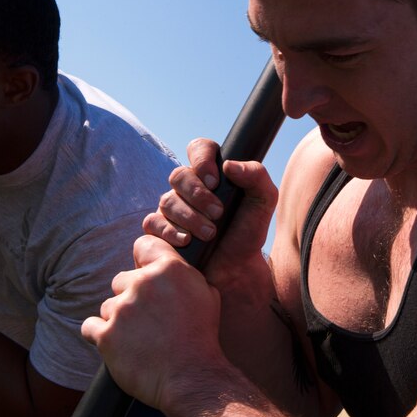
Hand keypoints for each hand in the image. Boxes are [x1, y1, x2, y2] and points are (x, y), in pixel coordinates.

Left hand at [81, 236, 224, 410]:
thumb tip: (172, 267)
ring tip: (139, 337)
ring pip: (108, 306)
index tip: (145, 272)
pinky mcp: (105, 335)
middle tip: (148, 317)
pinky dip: (101, 335)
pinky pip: (91, 326)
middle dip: (131, 296)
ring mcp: (121, 309)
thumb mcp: (206, 294)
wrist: (190, 376)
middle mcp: (143, 283)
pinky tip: (121, 345)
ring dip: (119, 319)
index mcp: (169, 269)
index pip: (143, 245)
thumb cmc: (201, 336)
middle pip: (122, 279)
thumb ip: (185, 275)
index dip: (143, 259)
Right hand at [143, 138, 278, 268]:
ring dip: (190, 217)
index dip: (202, 159)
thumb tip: (229, 166)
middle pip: (179, 175)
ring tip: (210, 233)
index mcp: (211, 173)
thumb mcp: (264, 201)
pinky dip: (170, 231)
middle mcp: (188, 187)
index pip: (199, 148)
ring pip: (167, 200)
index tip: (215, 181)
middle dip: (198, 195)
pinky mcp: (159, 230)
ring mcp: (171, 208)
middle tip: (218, 213)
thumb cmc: (248, 230)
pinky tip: (187, 241)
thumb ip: (256, 175)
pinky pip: (152, 223)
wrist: (237, 267)